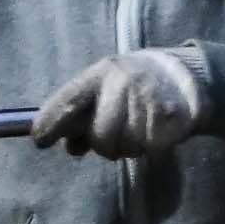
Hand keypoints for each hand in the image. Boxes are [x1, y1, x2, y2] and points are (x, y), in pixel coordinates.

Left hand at [32, 47, 209, 160]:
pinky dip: (150, 148)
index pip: (70, 99)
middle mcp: (123, 83)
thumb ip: (81, 114)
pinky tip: (154, 131)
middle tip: (114, 137)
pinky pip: (151, 149)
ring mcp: (149, 99)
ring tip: (138, 128)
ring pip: (126, 147)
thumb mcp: (104, 89)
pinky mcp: (172, 117)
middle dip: (103, 145)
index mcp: (100, 73)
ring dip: (128, 147)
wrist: (184, 74)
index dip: (51, 122)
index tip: (40, 140)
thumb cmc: (131, 86)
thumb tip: (70, 146)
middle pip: (101, 136)